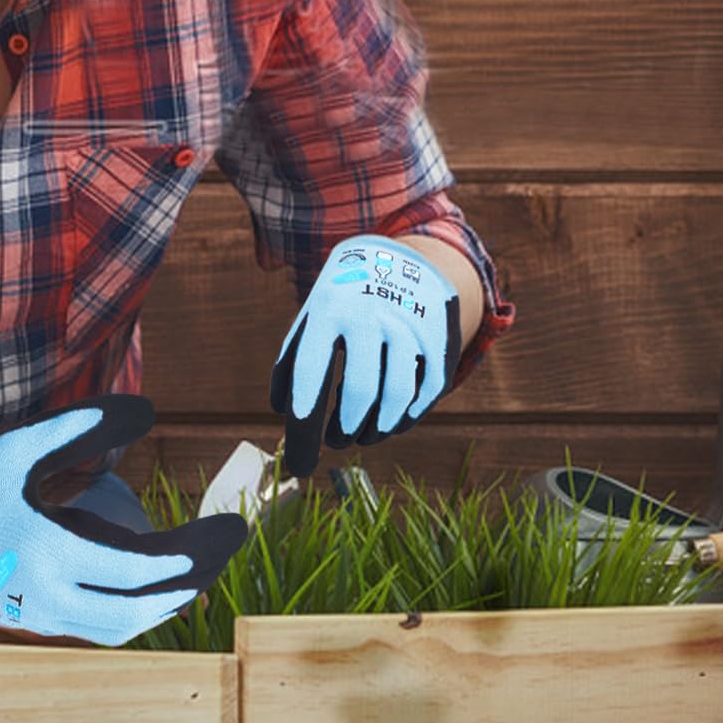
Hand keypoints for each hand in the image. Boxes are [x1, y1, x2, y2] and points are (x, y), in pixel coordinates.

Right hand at [0, 395, 247, 644]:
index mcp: (48, 560)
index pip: (132, 575)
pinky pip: (84, 626)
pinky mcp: (19, 616)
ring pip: (107, 630)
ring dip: (149, 612)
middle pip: (129, 618)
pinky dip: (119, 613)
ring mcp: (31, 615)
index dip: (177, 565)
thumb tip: (138, 407)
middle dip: (175, 596)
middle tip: (210, 567)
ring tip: (183, 583)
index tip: (210, 545)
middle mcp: (45, 598)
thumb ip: (77, 428)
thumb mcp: (14, 453)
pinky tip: (132, 588)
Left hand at [270, 236, 459, 478]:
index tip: (300, 464)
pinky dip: (407, 417)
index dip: (304, 427)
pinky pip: (427, 391)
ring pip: (398, 394)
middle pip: (361, 390)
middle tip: (336, 443)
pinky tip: (391, 424)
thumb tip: (283, 413)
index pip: (311, 376)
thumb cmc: (342, 303)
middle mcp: (371, 312)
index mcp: (329, 308)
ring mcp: (409, 321)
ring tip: (361, 437)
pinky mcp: (438, 334)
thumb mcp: (311, 319)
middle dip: (345, 430)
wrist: (396, 258)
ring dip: (377, 430)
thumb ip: (291, 363)